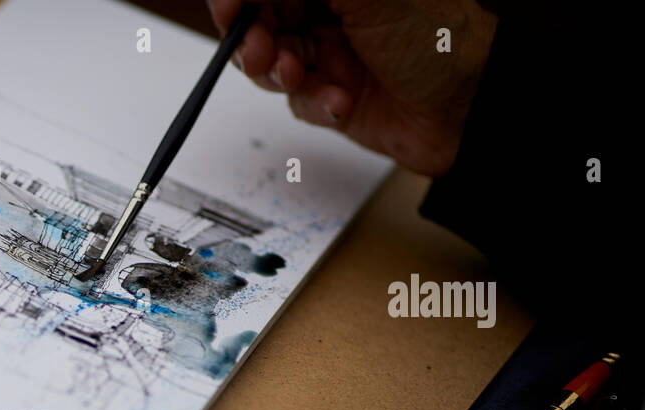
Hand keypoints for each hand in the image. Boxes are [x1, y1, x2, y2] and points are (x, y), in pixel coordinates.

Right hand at [209, 0, 497, 176]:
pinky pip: (295, 100)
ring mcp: (330, 50)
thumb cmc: (438, 40)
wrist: (469, 108)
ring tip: (303, 78)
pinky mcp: (330, 92)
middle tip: (260, 53)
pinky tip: (340, 100)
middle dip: (254, 39)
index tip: (231, 11)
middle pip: (259, 19)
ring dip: (281, 74)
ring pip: (271, 63)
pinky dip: (313, 102)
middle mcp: (331, 8)